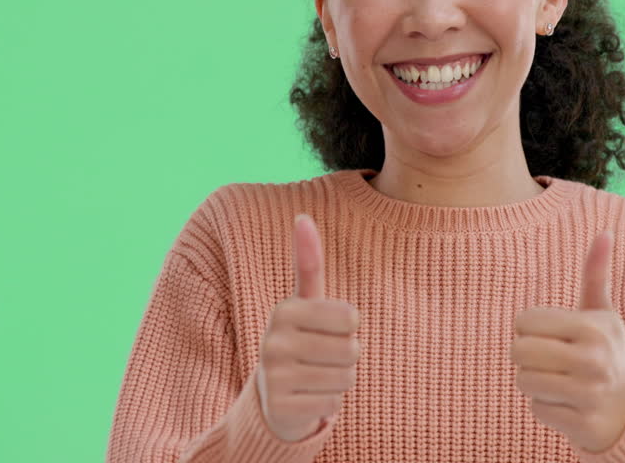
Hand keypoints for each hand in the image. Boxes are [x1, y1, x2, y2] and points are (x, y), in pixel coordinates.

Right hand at [257, 213, 362, 442]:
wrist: (273, 398)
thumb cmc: (300, 340)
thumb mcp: (304, 302)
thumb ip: (307, 261)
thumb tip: (303, 216)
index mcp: (284, 311)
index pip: (351, 318)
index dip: (349, 328)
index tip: (326, 330)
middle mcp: (273, 342)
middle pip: (352, 350)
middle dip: (346, 357)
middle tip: (320, 358)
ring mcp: (274, 378)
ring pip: (345, 378)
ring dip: (339, 381)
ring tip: (315, 377)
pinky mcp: (280, 409)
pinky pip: (333, 404)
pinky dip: (328, 404)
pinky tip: (308, 399)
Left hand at [511, 228, 624, 453]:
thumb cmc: (607, 351)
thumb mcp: (603, 313)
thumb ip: (597, 274)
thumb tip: (604, 232)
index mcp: (593, 328)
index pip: (524, 321)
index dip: (529, 328)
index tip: (551, 334)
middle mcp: (593, 361)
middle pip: (518, 351)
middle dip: (526, 355)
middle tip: (548, 358)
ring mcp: (588, 395)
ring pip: (523, 381)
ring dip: (534, 382)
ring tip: (558, 379)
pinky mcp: (582, 425)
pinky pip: (537, 409)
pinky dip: (547, 407)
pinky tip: (568, 403)